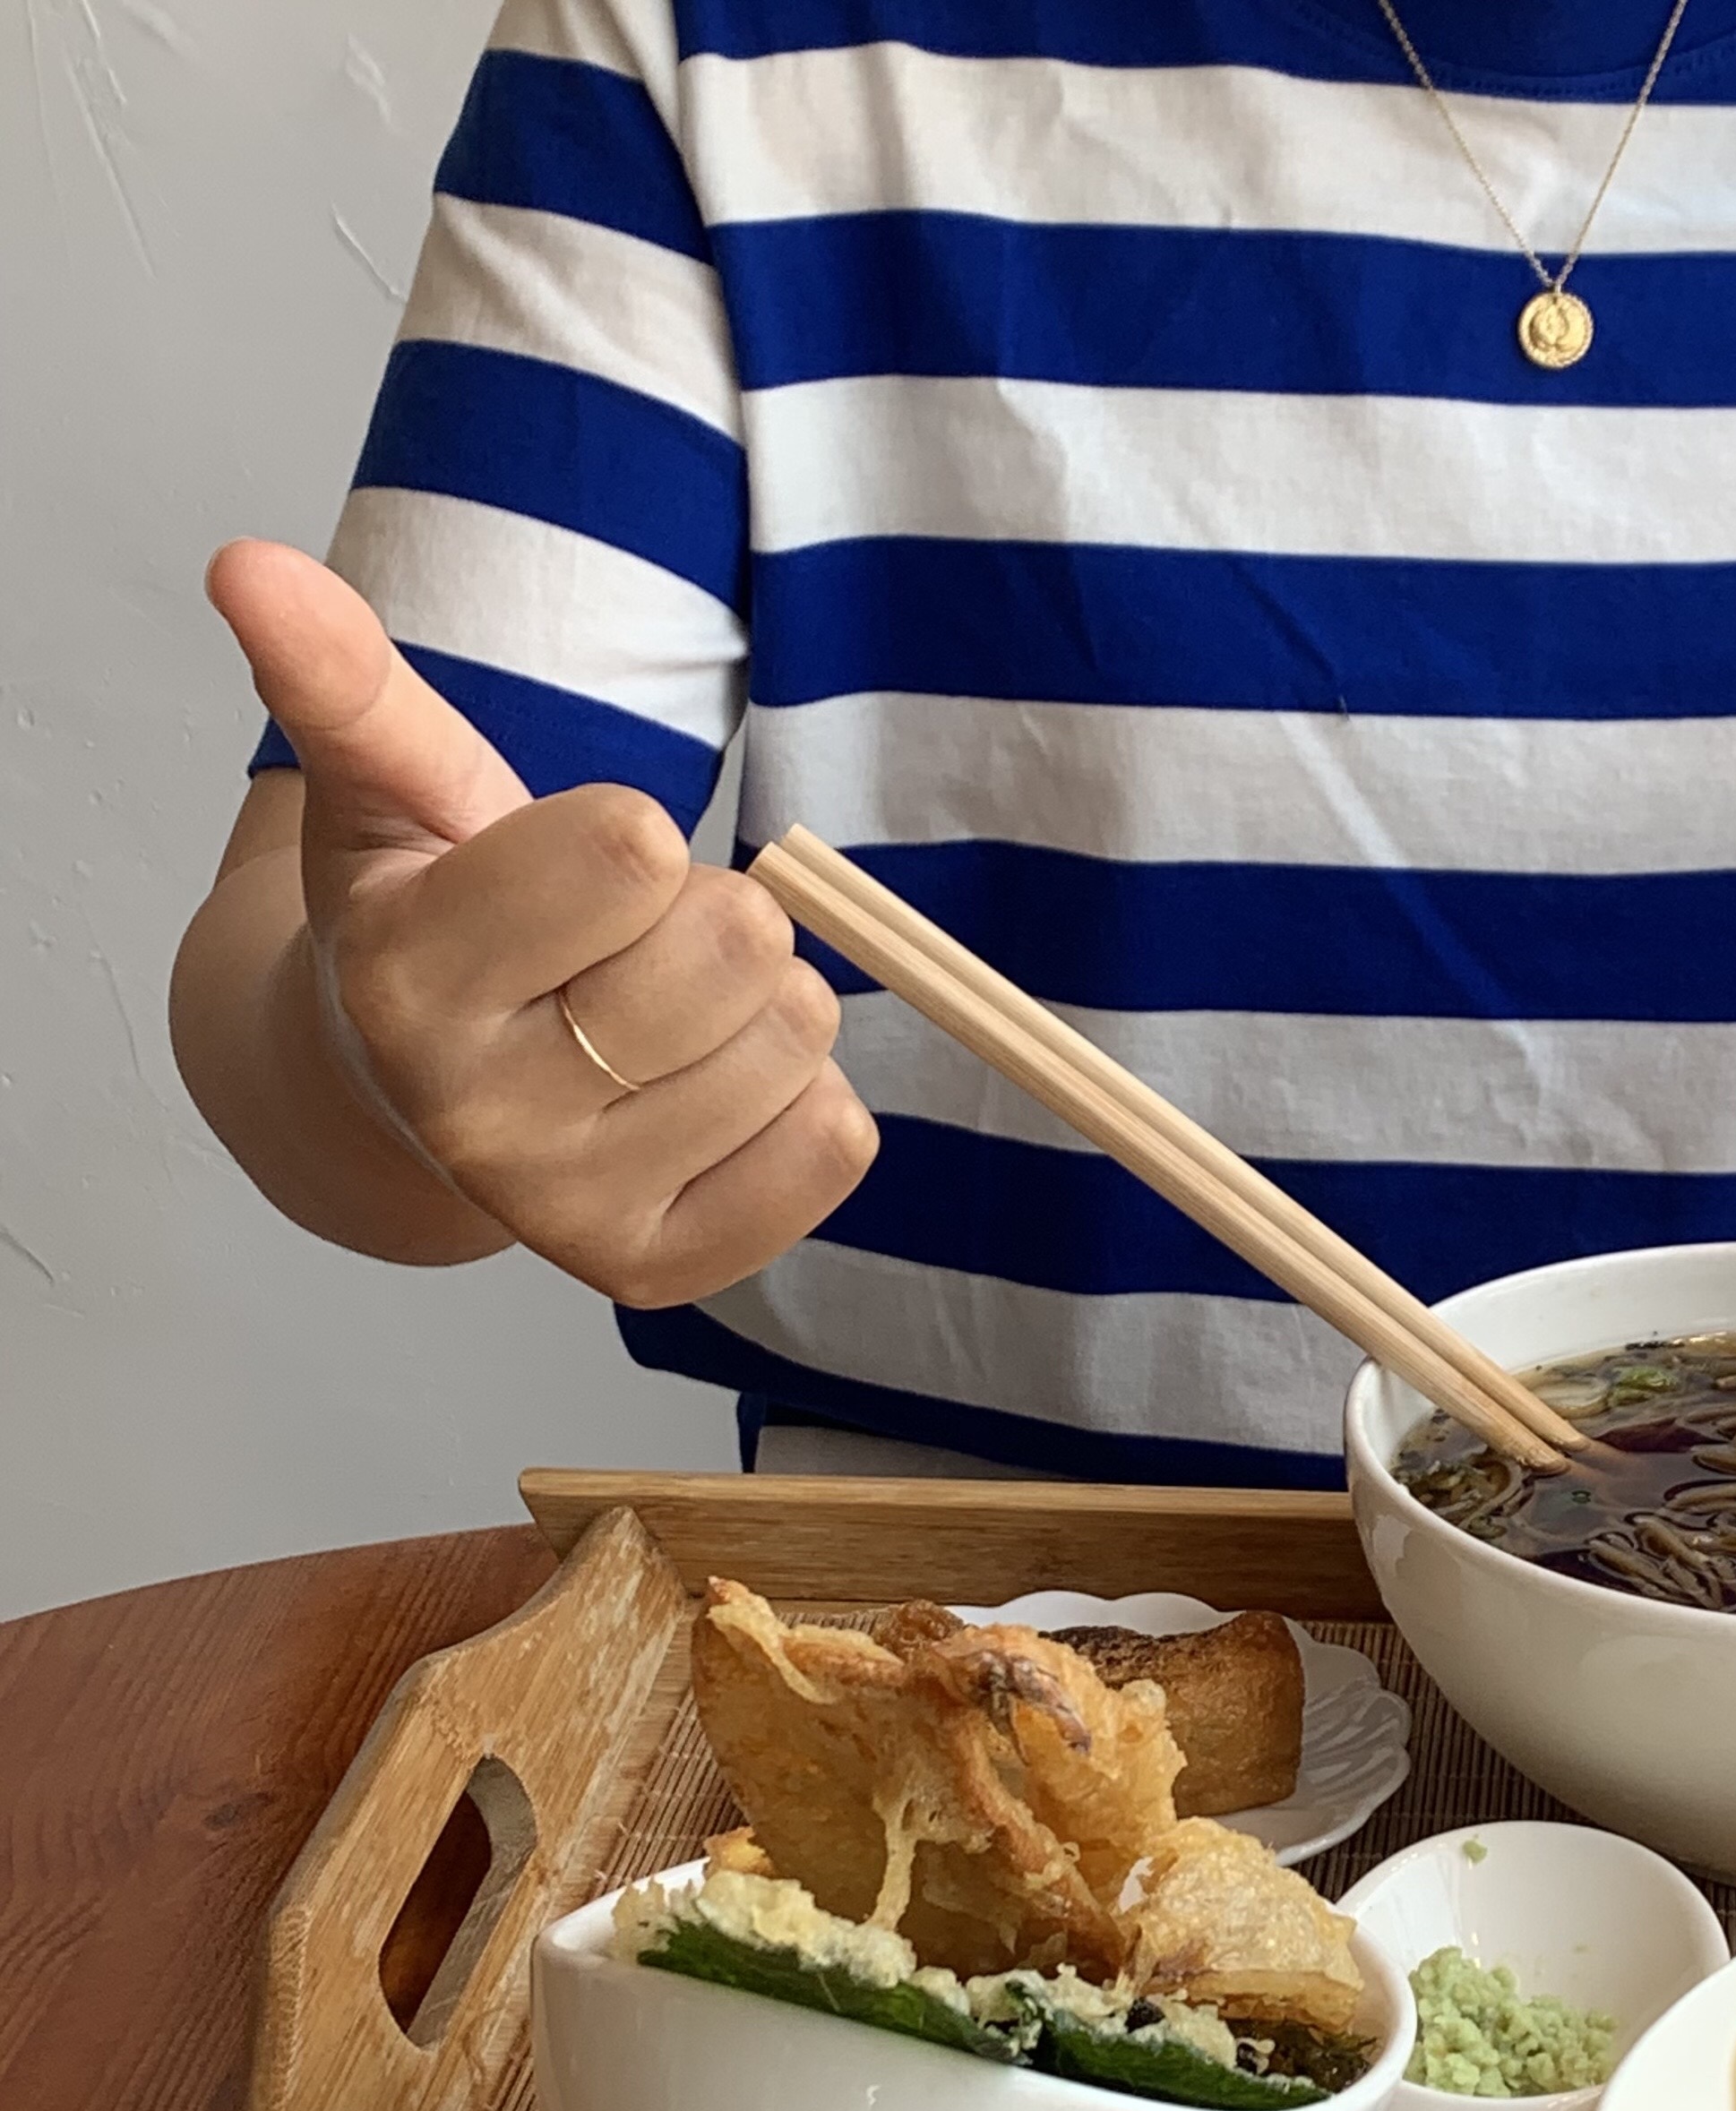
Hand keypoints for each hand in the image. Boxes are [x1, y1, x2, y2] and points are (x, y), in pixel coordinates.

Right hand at [207, 541, 876, 1305]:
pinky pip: (833, 1143)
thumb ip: (347, 684)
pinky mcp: (657, 1270)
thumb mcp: (394, 793)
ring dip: (763, 1009)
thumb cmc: (441, 919)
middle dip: (714, 916)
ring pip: (796, 1043)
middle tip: (636, 945)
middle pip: (737, 949)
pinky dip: (807, 1100)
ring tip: (666, 1020)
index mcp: (407, 978)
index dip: (636, 836)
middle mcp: (476, 1118)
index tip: (588, 864)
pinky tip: (715, 1093)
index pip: (635, 851)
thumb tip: (251, 565)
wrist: (415, 1098)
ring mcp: (567, 1212)